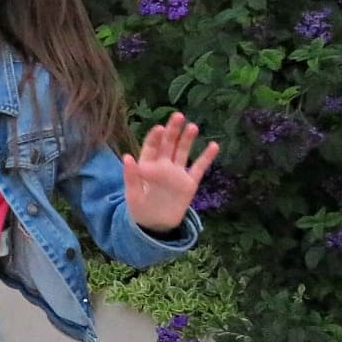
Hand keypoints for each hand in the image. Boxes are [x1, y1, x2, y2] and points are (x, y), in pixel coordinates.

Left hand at [122, 112, 219, 233]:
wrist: (156, 226)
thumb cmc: (140, 209)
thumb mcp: (133, 194)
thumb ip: (131, 176)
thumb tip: (127, 157)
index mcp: (148, 167)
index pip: (151, 148)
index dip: (155, 137)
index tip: (159, 128)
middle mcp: (164, 166)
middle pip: (168, 145)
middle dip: (172, 131)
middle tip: (178, 116)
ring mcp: (178, 174)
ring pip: (183, 152)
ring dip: (187, 140)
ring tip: (192, 126)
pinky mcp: (189, 183)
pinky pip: (199, 168)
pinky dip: (206, 157)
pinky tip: (214, 145)